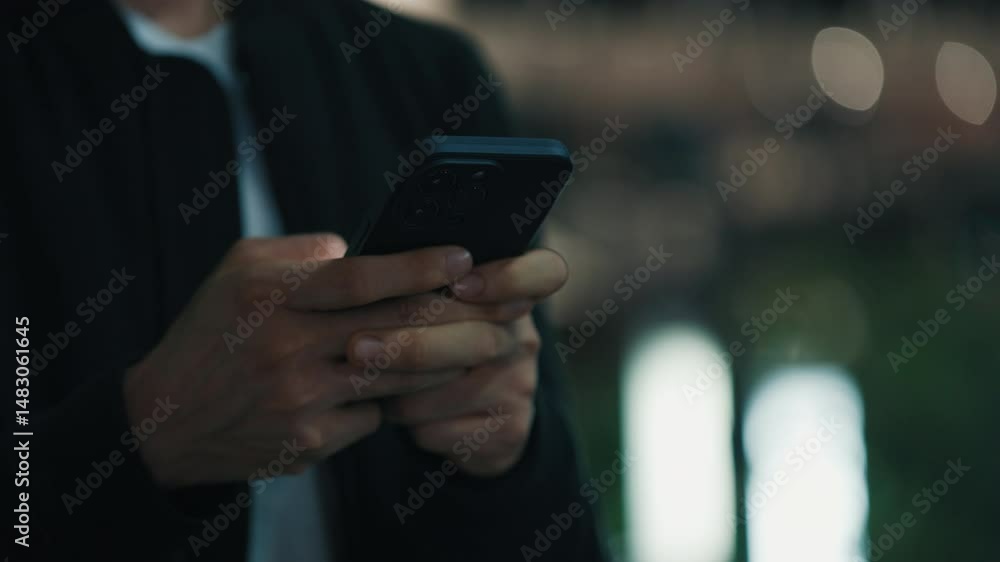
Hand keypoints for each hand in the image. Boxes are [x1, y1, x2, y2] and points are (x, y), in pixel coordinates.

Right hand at [123, 234, 527, 487]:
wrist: (165, 421)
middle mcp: (287, 348)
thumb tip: (357, 248)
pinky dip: (388, 400)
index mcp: (271, 295)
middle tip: (500, 305)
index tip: (463, 258)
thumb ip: (302, 251)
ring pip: (397, 378)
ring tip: (476, 342)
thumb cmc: (212, 332)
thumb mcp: (239, 270)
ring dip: (443, 361)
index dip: (417, 267)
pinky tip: (395, 388)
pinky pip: (372, 416)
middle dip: (456, 317)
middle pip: (393, 330)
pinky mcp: (309, 442)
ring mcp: (300, 400)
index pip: (359, 278)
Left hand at [346, 249, 568, 476]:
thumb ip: (418, 282)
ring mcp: (519, 387)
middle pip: (479, 339)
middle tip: (357, 347)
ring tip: (370, 380)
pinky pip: (439, 428)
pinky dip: (406, 422)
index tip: (460, 284)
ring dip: (396, 389)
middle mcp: (524, 339)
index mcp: (512, 291)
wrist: (470, 416)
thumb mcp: (437, 303)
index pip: (544, 273)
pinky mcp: (507, 432)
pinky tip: (396, 410)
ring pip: (447, 391)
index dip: (507, 278)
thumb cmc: (434, 338)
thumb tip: (353, 262)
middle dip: (410, 345)